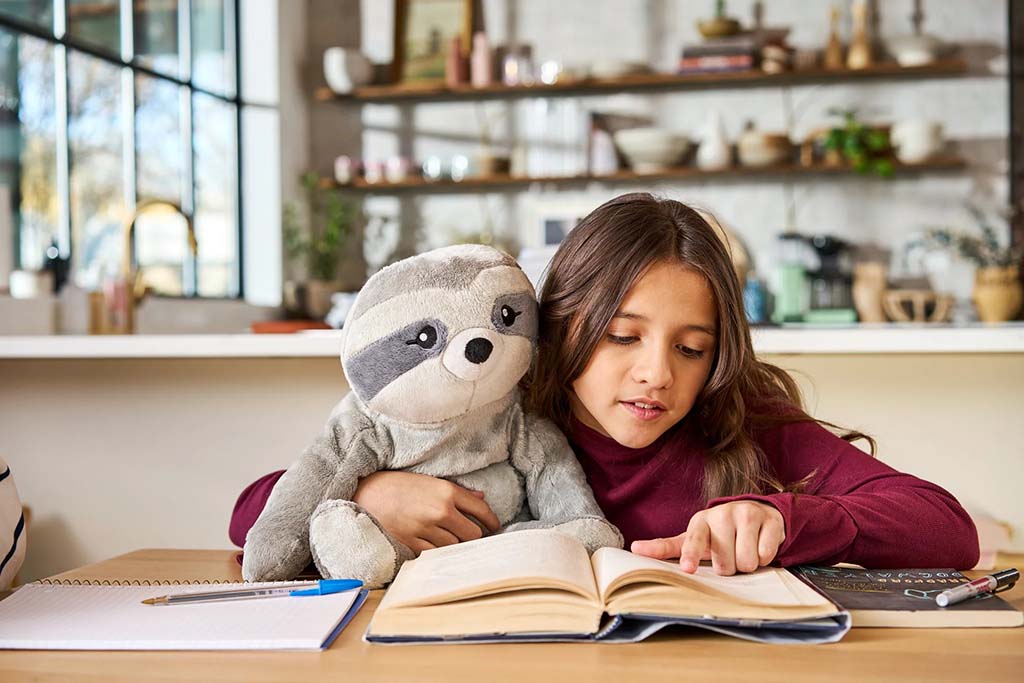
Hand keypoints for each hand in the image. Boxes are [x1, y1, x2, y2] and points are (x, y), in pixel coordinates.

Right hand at [352, 471, 500, 554]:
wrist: (366, 493)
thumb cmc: (399, 485)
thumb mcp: (430, 481)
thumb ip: (457, 491)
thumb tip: (481, 498)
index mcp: (447, 491)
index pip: (481, 510)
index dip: (492, 521)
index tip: (495, 527)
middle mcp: (440, 510)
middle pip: (473, 534)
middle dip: (475, 536)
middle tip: (473, 536)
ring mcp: (426, 528)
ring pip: (456, 546)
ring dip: (456, 545)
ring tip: (452, 540)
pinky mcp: (412, 542)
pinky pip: (436, 554)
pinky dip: (439, 552)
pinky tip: (436, 546)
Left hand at [630, 501, 785, 575]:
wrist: (757, 513)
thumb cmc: (720, 532)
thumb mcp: (696, 537)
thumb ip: (667, 547)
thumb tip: (634, 548)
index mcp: (700, 521)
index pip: (693, 541)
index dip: (690, 555)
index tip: (687, 568)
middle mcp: (721, 514)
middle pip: (724, 565)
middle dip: (729, 567)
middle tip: (730, 554)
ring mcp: (745, 514)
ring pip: (745, 562)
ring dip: (747, 565)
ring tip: (744, 550)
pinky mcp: (769, 519)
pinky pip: (765, 555)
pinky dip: (765, 557)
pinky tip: (760, 545)